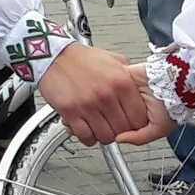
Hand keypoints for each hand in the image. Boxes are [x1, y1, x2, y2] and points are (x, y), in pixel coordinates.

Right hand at [35, 44, 160, 145]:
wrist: (54, 55)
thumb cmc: (81, 58)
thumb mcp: (113, 60)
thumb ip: (129, 75)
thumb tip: (140, 87)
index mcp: (121, 82)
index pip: (139, 117)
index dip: (137, 124)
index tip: (131, 123)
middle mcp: (106, 95)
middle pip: (123, 130)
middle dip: (120, 132)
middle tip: (115, 127)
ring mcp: (88, 104)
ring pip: (105, 136)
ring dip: (104, 136)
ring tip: (101, 129)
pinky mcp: (70, 111)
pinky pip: (85, 136)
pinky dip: (88, 138)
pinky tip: (88, 131)